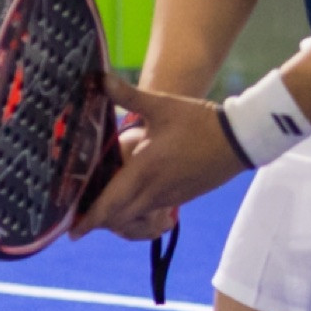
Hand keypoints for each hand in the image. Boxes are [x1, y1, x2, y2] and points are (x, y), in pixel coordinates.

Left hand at [69, 71, 239, 241]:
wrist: (238, 140)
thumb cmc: (198, 121)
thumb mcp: (162, 105)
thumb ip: (127, 95)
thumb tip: (99, 78)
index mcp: (144, 170)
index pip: (110, 203)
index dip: (90, 219)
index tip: (72, 232)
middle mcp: (153, 190)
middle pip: (118, 219)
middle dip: (98, 222)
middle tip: (79, 218)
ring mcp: (168, 198)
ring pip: (134, 220)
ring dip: (116, 219)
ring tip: (101, 210)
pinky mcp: (180, 199)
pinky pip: (149, 214)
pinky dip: (134, 214)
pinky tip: (129, 200)